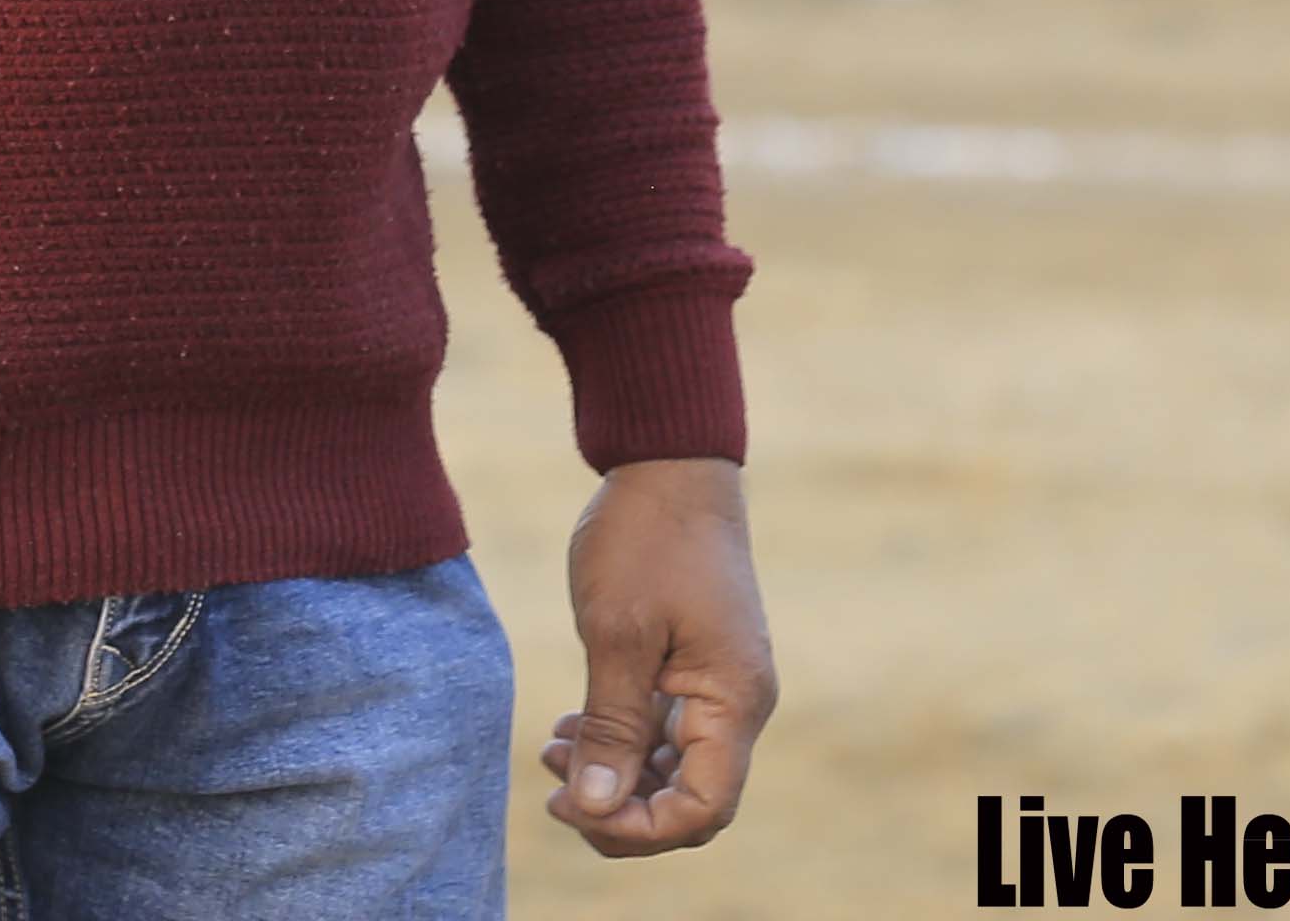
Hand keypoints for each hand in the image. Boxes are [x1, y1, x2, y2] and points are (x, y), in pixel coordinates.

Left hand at [540, 455, 773, 858]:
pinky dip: (622, 743)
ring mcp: (720, 687)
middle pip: (690, 801)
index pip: (703, 808)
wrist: (669, 462)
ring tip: (551, 751)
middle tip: (554, 787)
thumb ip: (610, 727)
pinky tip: (570, 728)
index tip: (573, 806)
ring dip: (616, 776)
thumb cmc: (646, 538)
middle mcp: (737, 705)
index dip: (638, 828)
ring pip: (674, 771)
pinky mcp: (697, 670)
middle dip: (620, 809)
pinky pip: (666, 734)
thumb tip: (594, 808)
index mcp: (732, 701)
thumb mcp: (616, 633)